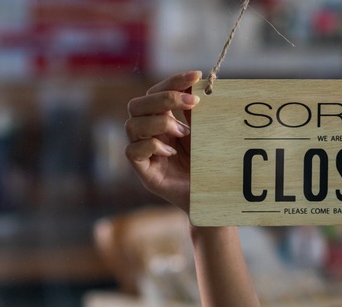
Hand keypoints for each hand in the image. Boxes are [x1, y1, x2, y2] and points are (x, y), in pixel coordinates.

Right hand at [124, 71, 201, 211]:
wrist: (211, 195)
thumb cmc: (207, 162)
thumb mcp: (204, 131)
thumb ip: (195, 111)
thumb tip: (197, 83)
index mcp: (161, 119)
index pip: (155, 92)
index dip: (173, 81)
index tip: (197, 76)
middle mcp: (147, 133)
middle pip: (136, 104)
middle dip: (164, 99)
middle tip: (192, 104)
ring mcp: (143, 152)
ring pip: (131, 125)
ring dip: (159, 123)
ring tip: (184, 133)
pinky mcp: (143, 172)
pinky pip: (132, 151)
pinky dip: (152, 146)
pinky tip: (172, 152)